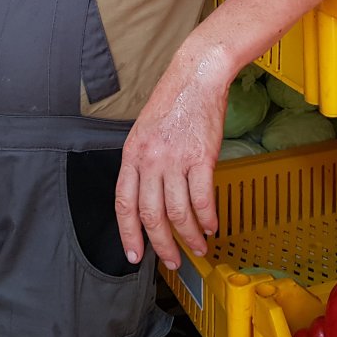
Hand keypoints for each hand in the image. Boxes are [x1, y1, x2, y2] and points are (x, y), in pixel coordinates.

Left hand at [115, 56, 225, 270]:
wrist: (196, 75)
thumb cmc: (173, 99)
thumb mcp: (144, 130)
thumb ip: (143, 162)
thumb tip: (149, 194)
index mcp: (132, 154)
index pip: (124, 204)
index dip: (128, 234)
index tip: (134, 255)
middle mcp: (151, 160)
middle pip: (151, 215)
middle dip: (161, 245)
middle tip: (171, 260)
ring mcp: (176, 159)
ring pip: (178, 212)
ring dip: (189, 236)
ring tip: (197, 246)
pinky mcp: (201, 157)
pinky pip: (202, 198)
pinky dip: (208, 217)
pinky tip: (212, 225)